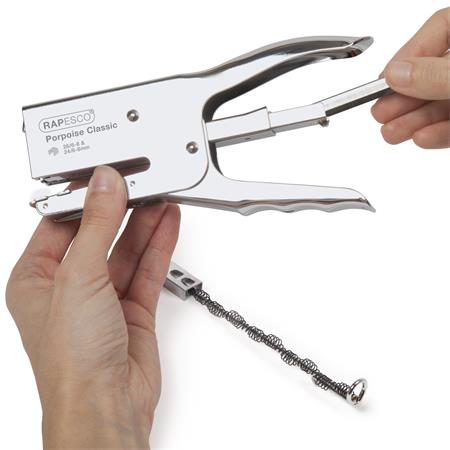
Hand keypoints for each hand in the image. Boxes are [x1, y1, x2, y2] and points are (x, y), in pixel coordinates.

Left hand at [6, 166, 179, 448]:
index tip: (106, 175)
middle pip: (98, 235)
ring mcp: (103, 298)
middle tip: (140, 182)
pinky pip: (147, 269)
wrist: (107, 405)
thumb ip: (96, 226)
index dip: (84, 198)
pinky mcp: (132, 309)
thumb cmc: (71, 360)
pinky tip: (167, 223)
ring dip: (144, 224)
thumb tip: (105, 186)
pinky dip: (159, 245)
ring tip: (161, 196)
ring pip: (127, 251)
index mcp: (35, 278)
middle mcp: (69, 287)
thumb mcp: (78, 278)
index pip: (60, 224)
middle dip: (121, 209)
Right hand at [372, 8, 449, 148]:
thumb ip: (437, 74)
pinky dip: (439, 132)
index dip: (408, 56)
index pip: (439, 29)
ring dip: (415, 120)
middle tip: (381, 113)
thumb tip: (397, 74)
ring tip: (392, 133)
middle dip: (404, 97)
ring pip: (443, 100)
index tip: (385, 81)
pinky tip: (421, 137)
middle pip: (434, 71)